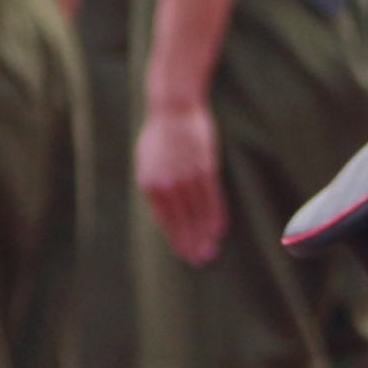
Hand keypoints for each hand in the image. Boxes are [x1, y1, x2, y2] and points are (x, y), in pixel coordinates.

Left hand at [137, 100, 226, 267]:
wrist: (174, 107)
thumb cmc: (160, 134)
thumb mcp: (147, 162)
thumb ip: (155, 186)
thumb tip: (163, 209)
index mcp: (150, 184)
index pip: (165, 220)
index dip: (177, 239)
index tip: (185, 253)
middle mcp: (167, 184)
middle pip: (182, 221)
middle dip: (191, 242)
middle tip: (200, 260)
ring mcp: (187, 176)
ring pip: (198, 213)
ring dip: (205, 234)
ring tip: (211, 250)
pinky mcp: (205, 168)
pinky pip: (212, 198)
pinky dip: (216, 215)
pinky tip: (219, 230)